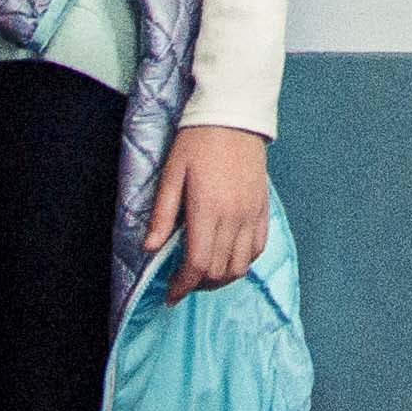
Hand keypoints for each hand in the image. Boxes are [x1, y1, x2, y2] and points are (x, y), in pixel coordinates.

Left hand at [146, 121, 270, 293]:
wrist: (233, 116)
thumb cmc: (197, 142)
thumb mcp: (171, 174)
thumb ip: (163, 215)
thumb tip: (149, 249)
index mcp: (207, 209)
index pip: (197, 264)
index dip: (182, 286)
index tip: (170, 294)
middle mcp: (234, 216)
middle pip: (219, 270)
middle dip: (198, 285)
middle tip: (182, 283)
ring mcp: (252, 214)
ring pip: (241, 265)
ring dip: (221, 278)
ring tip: (204, 275)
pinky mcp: (263, 208)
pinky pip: (258, 247)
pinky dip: (243, 262)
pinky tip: (228, 258)